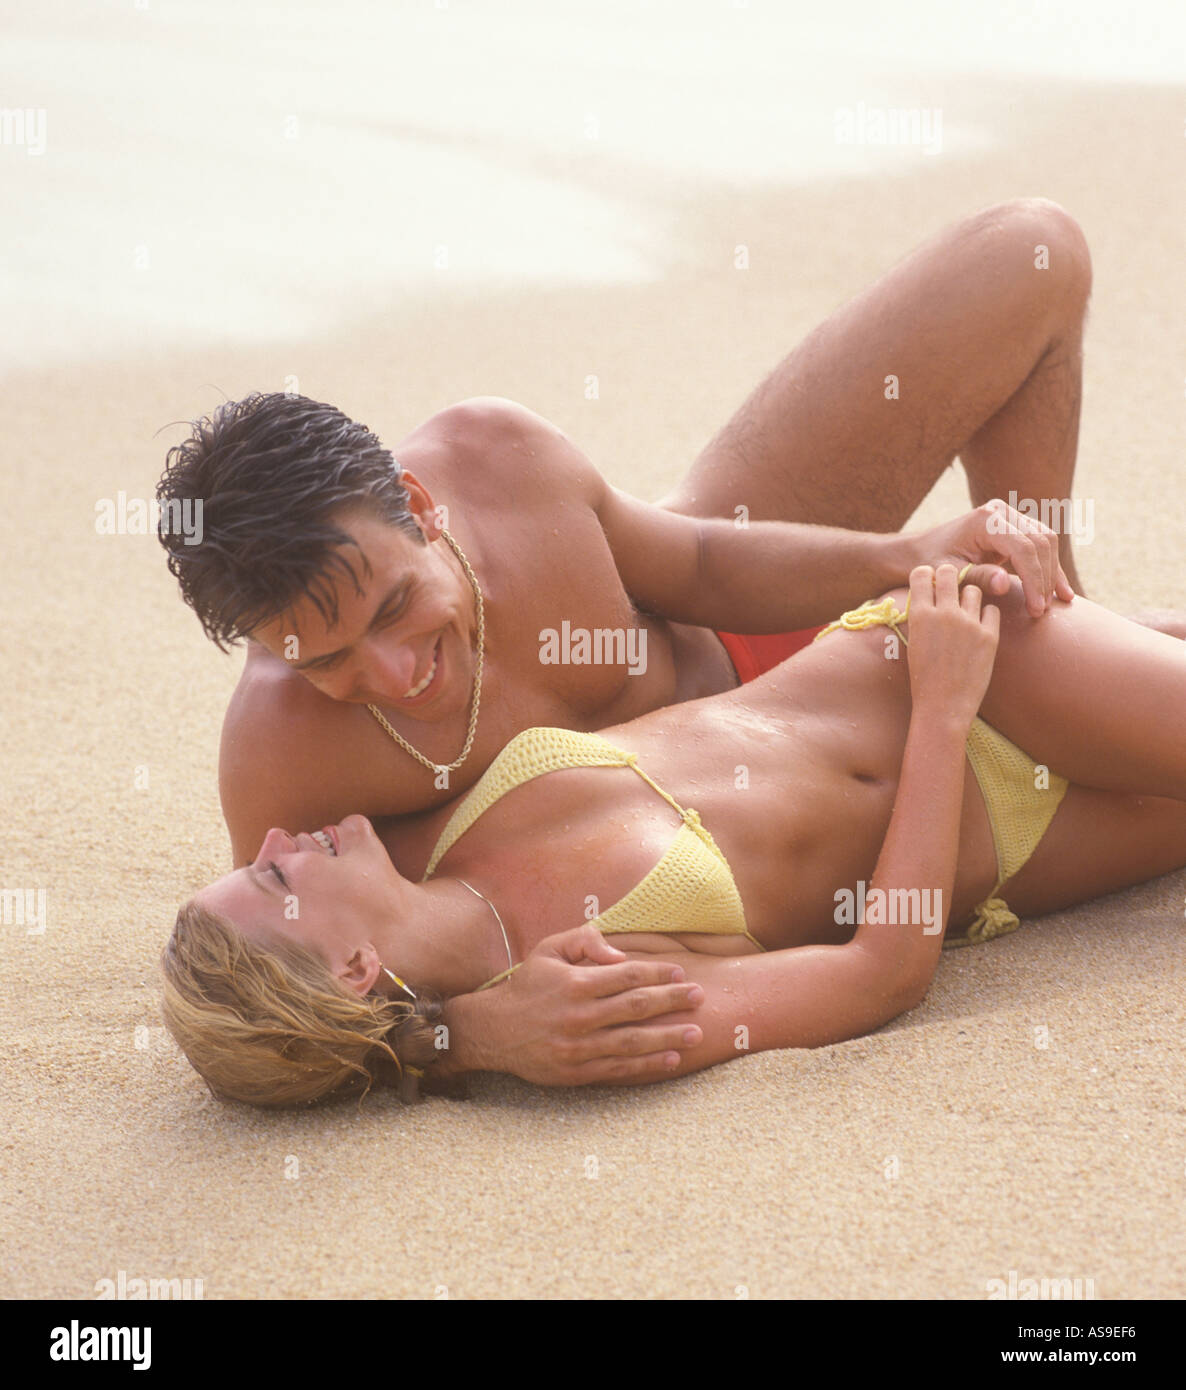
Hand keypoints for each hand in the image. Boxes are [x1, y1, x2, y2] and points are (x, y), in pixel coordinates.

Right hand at [451, 922, 704, 1085]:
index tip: (681, 973)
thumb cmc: (528, 984)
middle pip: (636, 1008)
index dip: (657, 974)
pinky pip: (619, 1069)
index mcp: (575, 983)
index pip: (627, 976)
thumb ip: (584, 941)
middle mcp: (579, 1016)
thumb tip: (619, 954)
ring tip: (695, 1032)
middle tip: (700, 997)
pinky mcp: (576, 1071)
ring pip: (632, 1042)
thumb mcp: (549, 950)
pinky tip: (671, 1059)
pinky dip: (647, 1065)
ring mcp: (579, 1047)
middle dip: (672, 1001)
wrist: (493, 1031)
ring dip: (667, 1037)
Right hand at [905, 564, 1000, 722]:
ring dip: (969, 598)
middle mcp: (944, 614)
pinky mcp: (989, 636)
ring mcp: (969, 624)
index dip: (927, 576)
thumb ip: (922, 616)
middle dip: (949, 577)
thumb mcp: (914, 641)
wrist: (942, 706)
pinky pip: (992, 610)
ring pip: (973, 589)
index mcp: (919, 615)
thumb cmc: (923, 678)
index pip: (922, 573)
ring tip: (965, 615)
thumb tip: (931, 594)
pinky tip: (979, 629)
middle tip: (950, 589)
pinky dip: (986, 616)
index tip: (930, 584)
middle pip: (949, 572)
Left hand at [914, 499, 1072, 617]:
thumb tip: (1004, 583)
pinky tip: (1061, 592)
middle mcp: (1000, 511)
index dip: (1034, 580)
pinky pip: (1041, 544)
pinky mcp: (1014, 525)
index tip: (1035, 609)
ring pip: (1046, 542)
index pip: (1023, 548)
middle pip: (1040, 542)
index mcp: (985, 520)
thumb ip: (977, 577)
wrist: (921, 551)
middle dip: (1044, 578)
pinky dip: (1050, 568)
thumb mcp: (949, 574)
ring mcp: (1009, 516)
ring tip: (1048, 605)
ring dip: (1051, 574)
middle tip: (1040, 610)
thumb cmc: (930, 563)